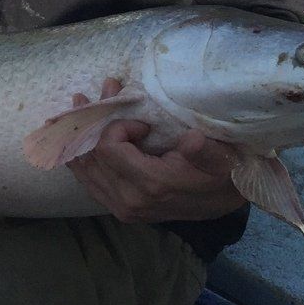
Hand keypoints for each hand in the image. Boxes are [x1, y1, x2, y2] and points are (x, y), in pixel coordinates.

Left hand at [65, 78, 243, 222]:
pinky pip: (88, 181)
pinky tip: (79, 136)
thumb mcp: (222, 159)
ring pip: (83, 170)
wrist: (223, 203)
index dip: (117, 126)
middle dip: (91, 122)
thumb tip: (193, 140)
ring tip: (80, 106)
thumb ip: (206, 151)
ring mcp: (121, 208)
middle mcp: (129, 200)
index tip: (141, 122)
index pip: (109, 148)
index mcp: (151, 185)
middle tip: (93, 95)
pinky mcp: (119, 209)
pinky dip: (81, 156)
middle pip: (90, 157)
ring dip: (79, 137)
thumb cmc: (222, 174)